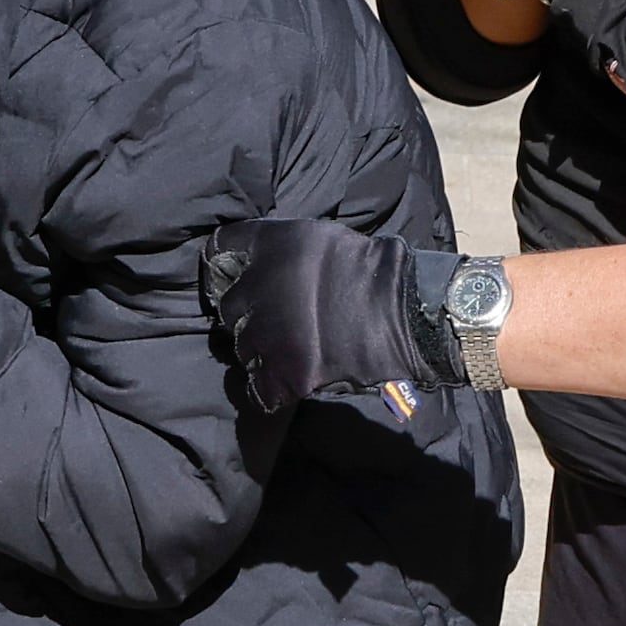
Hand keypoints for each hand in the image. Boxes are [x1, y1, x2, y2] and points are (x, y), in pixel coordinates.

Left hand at [206, 218, 435, 413]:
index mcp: (270, 246)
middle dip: (247, 312)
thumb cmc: (373, 270)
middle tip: (274, 318)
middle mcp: (258, 288)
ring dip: (260, 349)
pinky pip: (259, 388)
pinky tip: (286, 380)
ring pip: (242, 347)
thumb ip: (281, 246)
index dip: (222, 261)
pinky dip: (270, 388)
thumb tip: (256, 261)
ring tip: (289, 348)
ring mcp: (268, 335)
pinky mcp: (285, 373)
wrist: (406, 311)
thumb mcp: (320, 237)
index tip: (232, 272)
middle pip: (228, 304)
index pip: (219, 247)